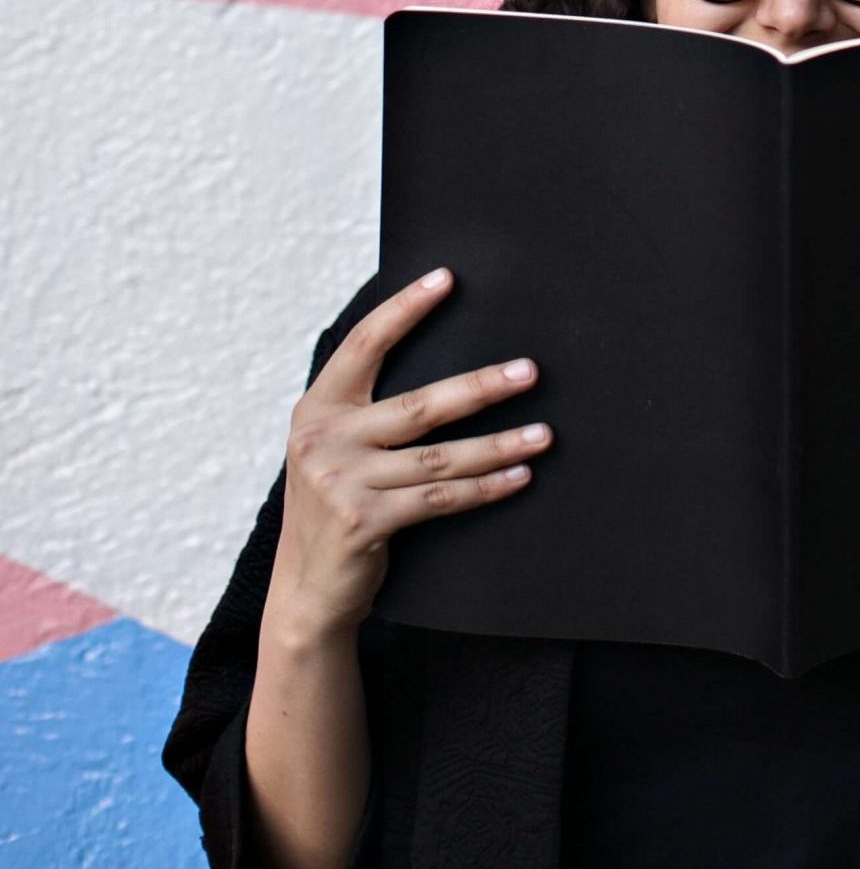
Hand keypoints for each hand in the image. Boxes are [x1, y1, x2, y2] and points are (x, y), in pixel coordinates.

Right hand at [266, 268, 553, 637]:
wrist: (306, 591)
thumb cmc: (336, 506)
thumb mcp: (335, 449)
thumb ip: (368, 411)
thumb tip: (447, 369)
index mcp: (318, 408)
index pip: (363, 344)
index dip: (404, 309)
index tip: (445, 278)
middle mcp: (323, 439)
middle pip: (420, 404)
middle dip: (481, 387)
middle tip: (530, 372)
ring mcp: (341, 481)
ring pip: (440, 456)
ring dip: (499, 444)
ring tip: (544, 434)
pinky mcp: (363, 521)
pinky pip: (441, 498)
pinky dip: (486, 488)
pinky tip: (520, 476)